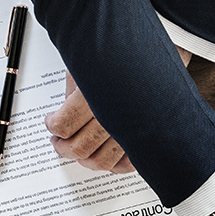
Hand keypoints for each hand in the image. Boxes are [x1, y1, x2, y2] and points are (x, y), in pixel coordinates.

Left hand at [45, 48, 190, 172]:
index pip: (64, 125)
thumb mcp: (89, 65)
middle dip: (64, 148)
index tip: (51, 122)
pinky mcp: (145, 139)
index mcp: (97, 95)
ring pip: (102, 162)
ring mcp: (132, 132)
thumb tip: (63, 116)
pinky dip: (112, 166)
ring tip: (78, 150)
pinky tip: (103, 156)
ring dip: (85, 160)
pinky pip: (126, 166)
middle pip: (81, 149)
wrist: (163, 49)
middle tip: (58, 142)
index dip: (53, 126)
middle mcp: (116, 118)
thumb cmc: (125, 53)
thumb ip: (75, 93)